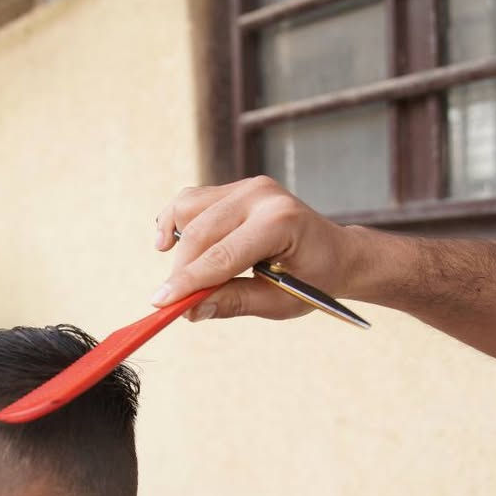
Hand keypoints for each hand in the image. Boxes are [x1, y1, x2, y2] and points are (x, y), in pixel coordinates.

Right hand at [152, 175, 378, 321]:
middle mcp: (261, 195)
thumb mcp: (278, 302)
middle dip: (180, 270)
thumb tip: (189, 309)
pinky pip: (192, 202)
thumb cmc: (313, 280)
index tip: (159, 304)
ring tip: (181, 276)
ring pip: (188, 210)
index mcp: (280, 222)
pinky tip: (169, 243)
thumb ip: (233, 302)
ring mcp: (247, 186)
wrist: (336, 253)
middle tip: (171, 302)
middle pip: (199, 232)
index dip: (187, 281)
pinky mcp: (236, 187)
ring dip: (177, 246)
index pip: (221, 255)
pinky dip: (177, 223)